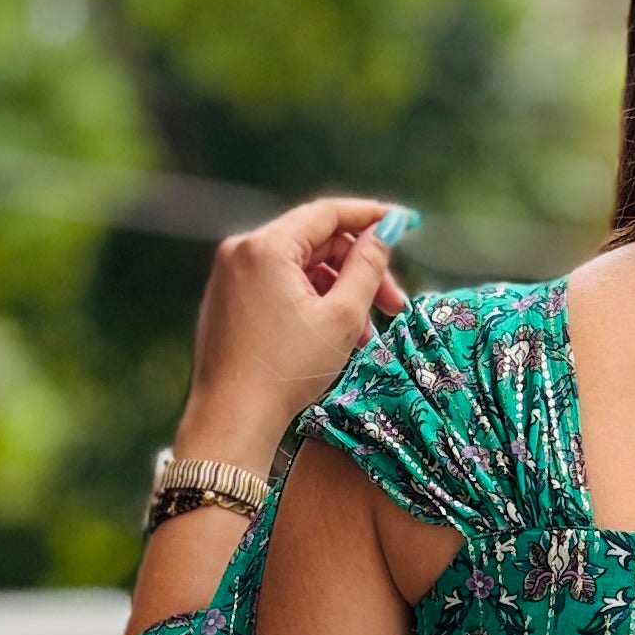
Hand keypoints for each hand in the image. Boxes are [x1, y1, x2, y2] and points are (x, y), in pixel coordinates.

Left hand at [174, 196, 408, 473]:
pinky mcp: (228, 301)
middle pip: (315, 243)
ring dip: (338, 293)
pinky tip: (334, 336)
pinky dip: (310, 303)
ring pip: (299, 269)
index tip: (406, 223)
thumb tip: (384, 232)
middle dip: (359, 271)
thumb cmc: (286, 370)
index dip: (372, 216)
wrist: (231, 420)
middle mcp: (241, 251)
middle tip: (395, 304)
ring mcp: (230, 277)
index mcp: (266, 247)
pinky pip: (279, 287)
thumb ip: (368, 267)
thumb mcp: (341, 317)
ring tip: (365, 335)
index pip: (327, 213)